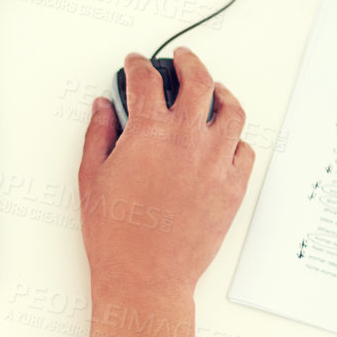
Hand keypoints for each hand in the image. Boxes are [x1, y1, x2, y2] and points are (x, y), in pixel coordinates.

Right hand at [78, 48, 254, 298]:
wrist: (146, 276)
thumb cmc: (116, 235)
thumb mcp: (91, 178)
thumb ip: (98, 135)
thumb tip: (103, 108)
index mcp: (149, 133)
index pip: (146, 82)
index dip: (138, 66)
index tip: (135, 64)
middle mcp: (188, 140)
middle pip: (198, 81)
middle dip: (187, 63)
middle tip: (181, 59)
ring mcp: (215, 163)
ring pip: (231, 110)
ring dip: (221, 93)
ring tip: (213, 90)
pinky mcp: (233, 188)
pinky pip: (245, 150)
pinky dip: (235, 138)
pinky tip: (224, 139)